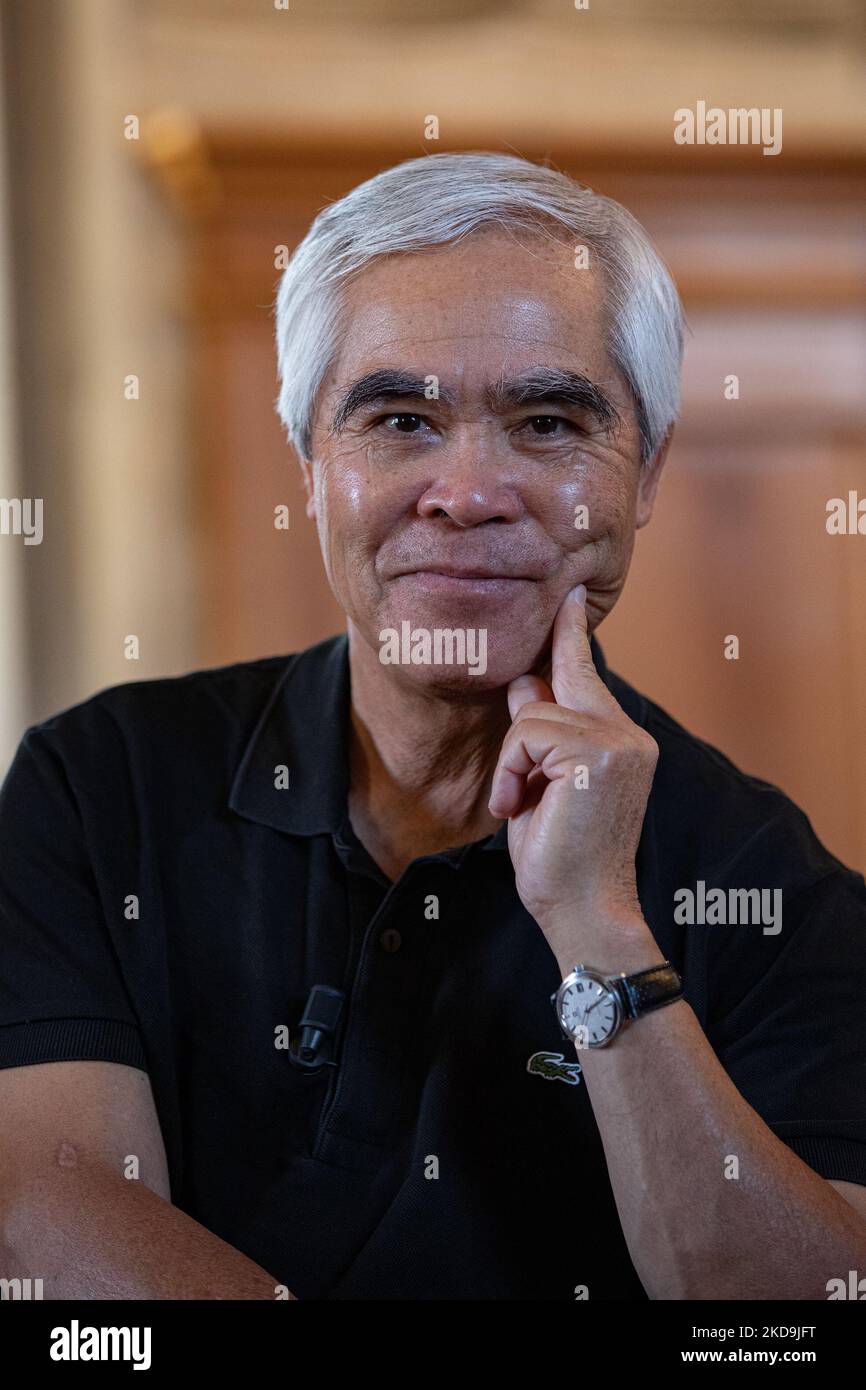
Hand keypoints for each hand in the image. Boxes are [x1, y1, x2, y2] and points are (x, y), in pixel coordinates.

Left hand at [488, 584, 659, 970]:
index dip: (572, 634)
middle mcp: (628, 734)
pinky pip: (526, 734)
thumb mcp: (540, 785)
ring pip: (532, 713)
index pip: (589, 675)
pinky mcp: (600, 752)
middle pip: (565, 678)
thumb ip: (540, 735)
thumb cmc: (559, 858)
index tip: (570, 595)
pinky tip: (516, 806)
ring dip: (510, 763)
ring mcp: (619, 741)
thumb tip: (525, 685)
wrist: (583, 910)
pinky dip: (509, 770)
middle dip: (548, 665)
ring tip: (517, 804)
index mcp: (622, 742)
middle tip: (553, 627)